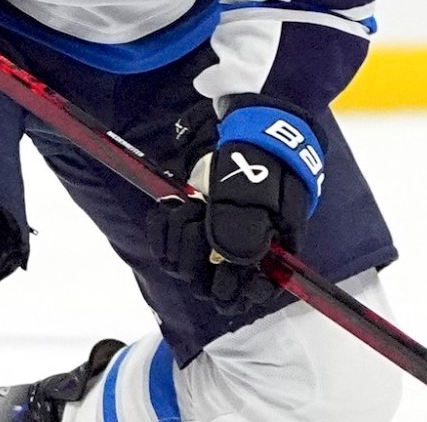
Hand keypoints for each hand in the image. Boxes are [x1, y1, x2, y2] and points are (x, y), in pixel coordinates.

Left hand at [149, 96, 324, 314]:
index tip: (226, 269)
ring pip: (182, 267)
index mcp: (265, 255)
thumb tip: (228, 260)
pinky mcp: (188, 226)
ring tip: (189, 205)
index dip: (237, 290)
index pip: (250, 295)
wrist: (249, 130)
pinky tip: (167, 207)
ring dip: (179, 236)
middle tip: (201, 217)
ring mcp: (209, 242)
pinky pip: (164, 248)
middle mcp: (235, 256)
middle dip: (197, 252)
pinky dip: (161, 228)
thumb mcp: (260, 192)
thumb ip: (245, 228)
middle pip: (208, 286)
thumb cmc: (263, 162)